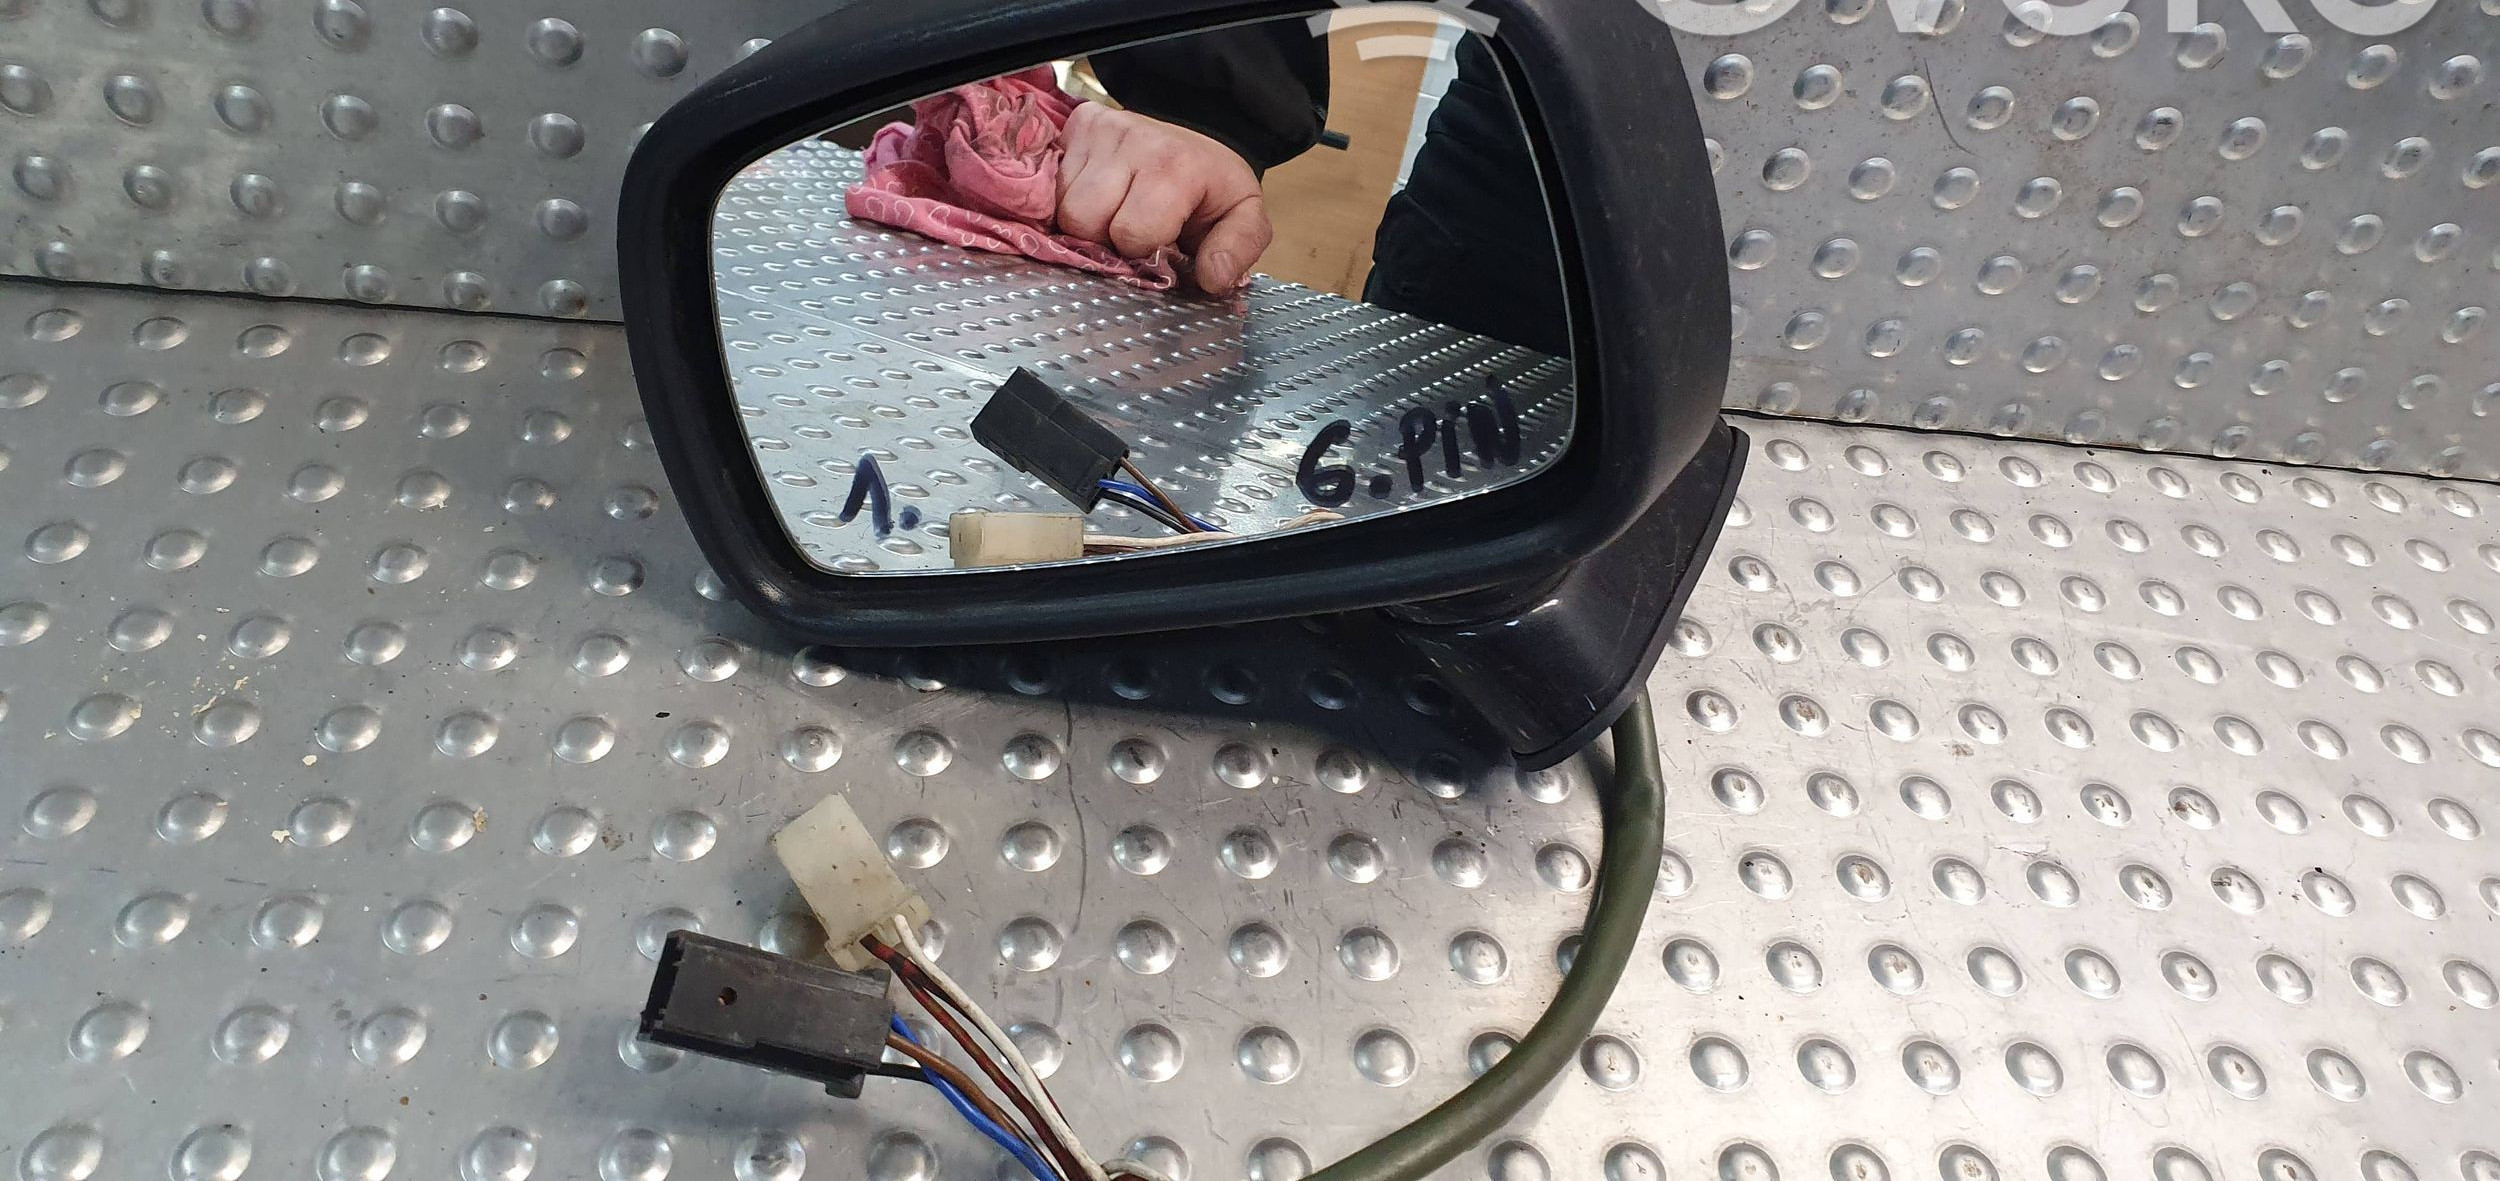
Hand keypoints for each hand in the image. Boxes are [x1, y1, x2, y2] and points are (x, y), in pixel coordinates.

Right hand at [1056, 102, 1270, 293]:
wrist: (1195, 142)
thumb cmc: (1213, 188)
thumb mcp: (1243, 217)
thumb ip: (1237, 250)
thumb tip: (1213, 279)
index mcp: (1175, 166)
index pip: (1130, 233)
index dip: (1141, 250)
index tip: (1159, 241)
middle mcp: (1132, 138)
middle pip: (1083, 221)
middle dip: (1105, 238)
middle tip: (1131, 227)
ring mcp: (1100, 128)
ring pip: (1062, 205)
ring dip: (1086, 219)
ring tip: (1116, 209)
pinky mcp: (1077, 124)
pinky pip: (1050, 182)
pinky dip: (1068, 197)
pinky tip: (1097, 195)